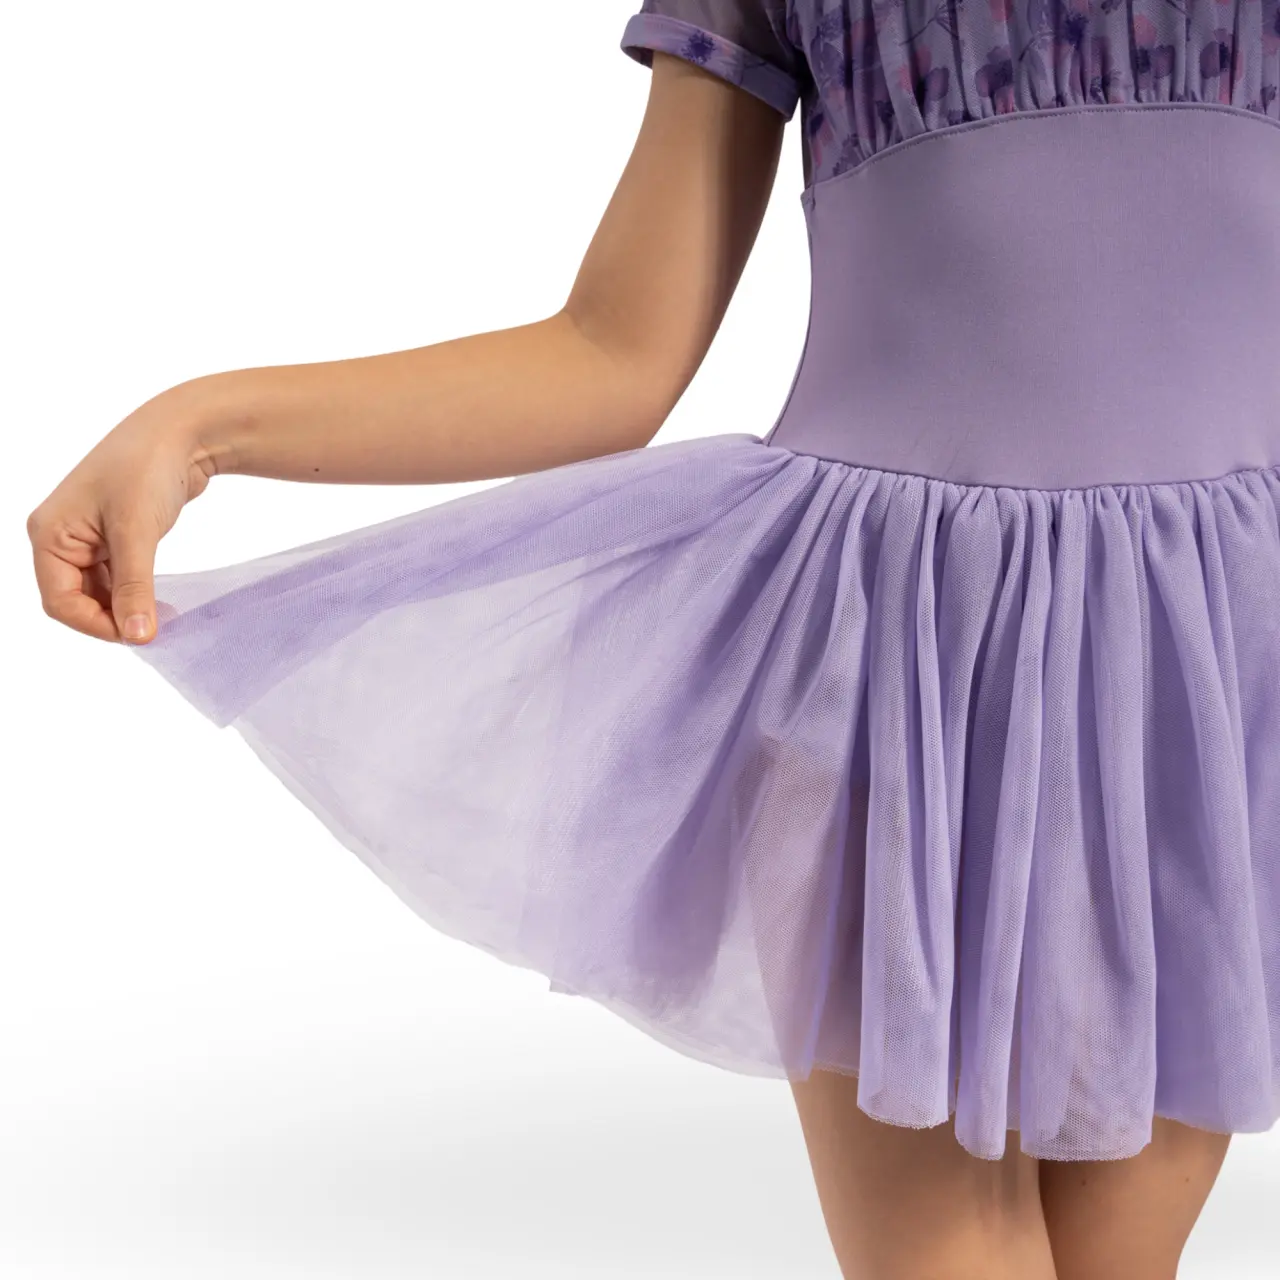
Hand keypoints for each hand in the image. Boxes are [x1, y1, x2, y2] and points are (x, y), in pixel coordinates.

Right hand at [27, 385, 220, 644]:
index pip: (60, 601)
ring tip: (162, 618)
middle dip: (112, 617)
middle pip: (77, 600)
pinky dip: (136, 592)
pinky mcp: (114, 537)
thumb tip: (137, 636)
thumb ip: (133, 588)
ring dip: (126, 607)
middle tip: (153, 630)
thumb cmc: (147, 468)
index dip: (96, 625)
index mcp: (50, 534)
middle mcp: (62, 538)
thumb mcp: (136, 533)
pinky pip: (117, 578)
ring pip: (99, 592)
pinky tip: (160, 601)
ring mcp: (88, 538)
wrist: (182, 432)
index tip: (137, 636)